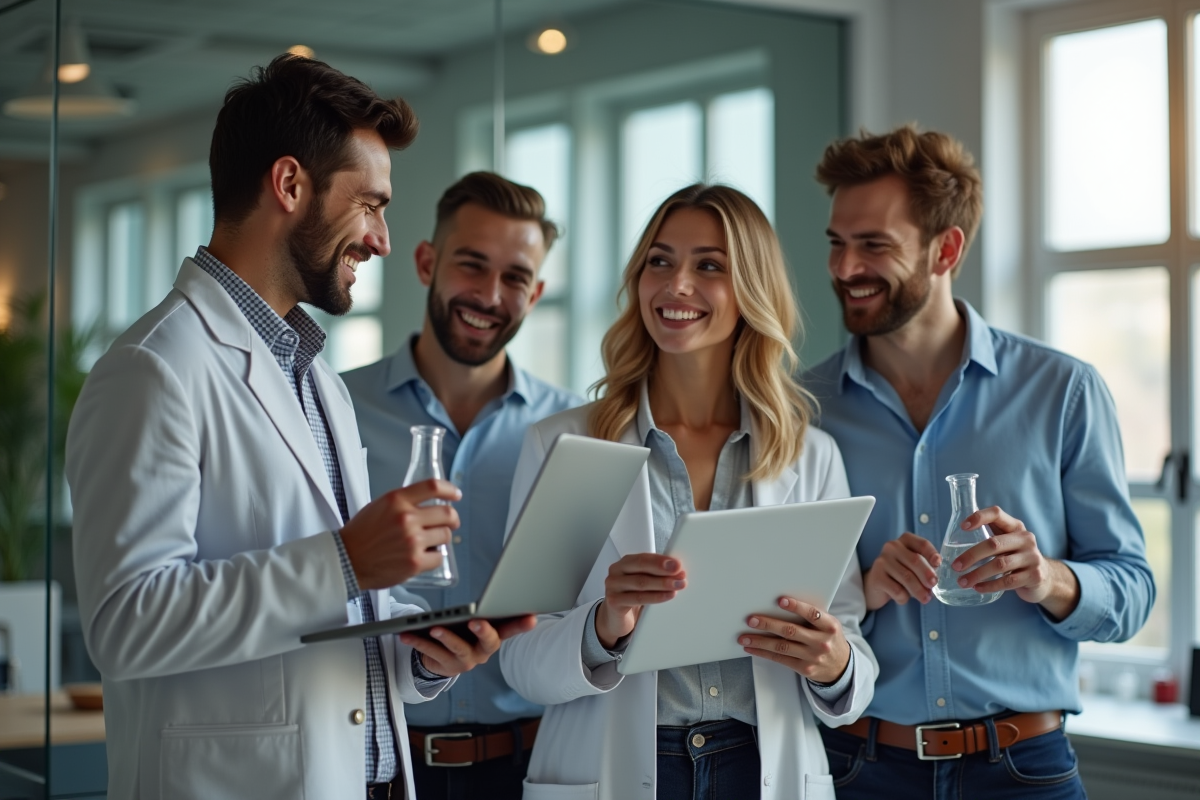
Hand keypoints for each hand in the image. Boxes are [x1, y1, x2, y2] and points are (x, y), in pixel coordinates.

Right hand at [340, 478, 461, 588]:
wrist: (346, 560)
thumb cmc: (362, 535)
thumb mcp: (380, 506)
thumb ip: (404, 502)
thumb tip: (429, 503)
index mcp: (397, 500)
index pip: (432, 487)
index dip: (449, 490)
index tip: (456, 495)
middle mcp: (406, 518)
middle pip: (447, 513)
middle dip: (452, 519)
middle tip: (450, 523)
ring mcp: (412, 540)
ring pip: (445, 535)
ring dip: (442, 539)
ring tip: (430, 542)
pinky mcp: (415, 561)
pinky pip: (439, 557)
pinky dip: (434, 557)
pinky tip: (424, 556)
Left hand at [400, 616, 537, 677]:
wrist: (444, 659)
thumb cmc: (463, 632)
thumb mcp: (475, 621)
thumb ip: (482, 612)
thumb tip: (484, 593)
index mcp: (495, 635)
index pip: (512, 628)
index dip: (522, 624)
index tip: (531, 618)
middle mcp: (484, 650)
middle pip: (489, 642)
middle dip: (484, 632)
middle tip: (477, 622)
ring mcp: (467, 661)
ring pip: (458, 650)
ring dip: (447, 638)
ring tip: (435, 629)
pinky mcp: (447, 667)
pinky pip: (433, 654)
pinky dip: (419, 643)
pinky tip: (408, 635)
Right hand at [595, 553, 685, 648]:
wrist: (615, 618)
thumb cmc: (631, 597)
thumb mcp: (642, 582)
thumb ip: (655, 574)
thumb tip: (677, 571)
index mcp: (625, 563)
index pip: (643, 557)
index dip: (661, 560)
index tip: (676, 564)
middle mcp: (616, 572)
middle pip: (641, 566)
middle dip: (662, 570)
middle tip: (679, 573)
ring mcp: (613, 586)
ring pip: (641, 583)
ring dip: (662, 584)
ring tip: (677, 585)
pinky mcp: (614, 601)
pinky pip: (638, 598)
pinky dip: (655, 597)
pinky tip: (667, 596)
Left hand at [739, 597, 850, 683]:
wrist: (841, 667)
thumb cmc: (829, 639)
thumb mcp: (828, 625)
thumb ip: (812, 616)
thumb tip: (781, 604)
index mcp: (829, 626)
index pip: (813, 614)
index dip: (797, 607)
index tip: (781, 601)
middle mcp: (821, 642)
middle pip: (791, 631)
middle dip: (768, 625)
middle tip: (751, 620)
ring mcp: (812, 657)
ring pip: (782, 647)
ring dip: (760, 641)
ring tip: (744, 637)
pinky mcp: (804, 668)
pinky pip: (780, 659)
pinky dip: (764, 653)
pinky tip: (752, 648)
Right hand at [863, 532, 940, 609]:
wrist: (875, 584)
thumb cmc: (900, 573)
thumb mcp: (913, 566)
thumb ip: (925, 567)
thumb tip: (936, 578)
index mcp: (905, 541)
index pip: (922, 544)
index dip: (932, 554)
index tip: (938, 564)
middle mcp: (892, 547)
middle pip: (915, 560)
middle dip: (927, 575)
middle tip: (933, 585)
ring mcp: (882, 561)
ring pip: (907, 577)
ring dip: (919, 591)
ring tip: (925, 598)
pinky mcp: (876, 577)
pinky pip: (897, 590)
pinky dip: (904, 598)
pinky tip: (903, 597)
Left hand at [955, 506, 1079, 618]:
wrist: (1045, 578)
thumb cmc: (1016, 556)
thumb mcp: (1007, 541)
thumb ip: (989, 533)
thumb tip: (955, 533)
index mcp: (1015, 526)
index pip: (997, 514)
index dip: (979, 517)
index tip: (962, 527)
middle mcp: (1026, 539)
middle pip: (994, 544)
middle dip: (971, 555)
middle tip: (955, 566)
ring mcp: (1032, 558)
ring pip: (1000, 565)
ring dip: (977, 574)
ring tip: (962, 581)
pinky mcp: (1035, 576)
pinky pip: (1008, 581)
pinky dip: (990, 585)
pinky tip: (977, 588)